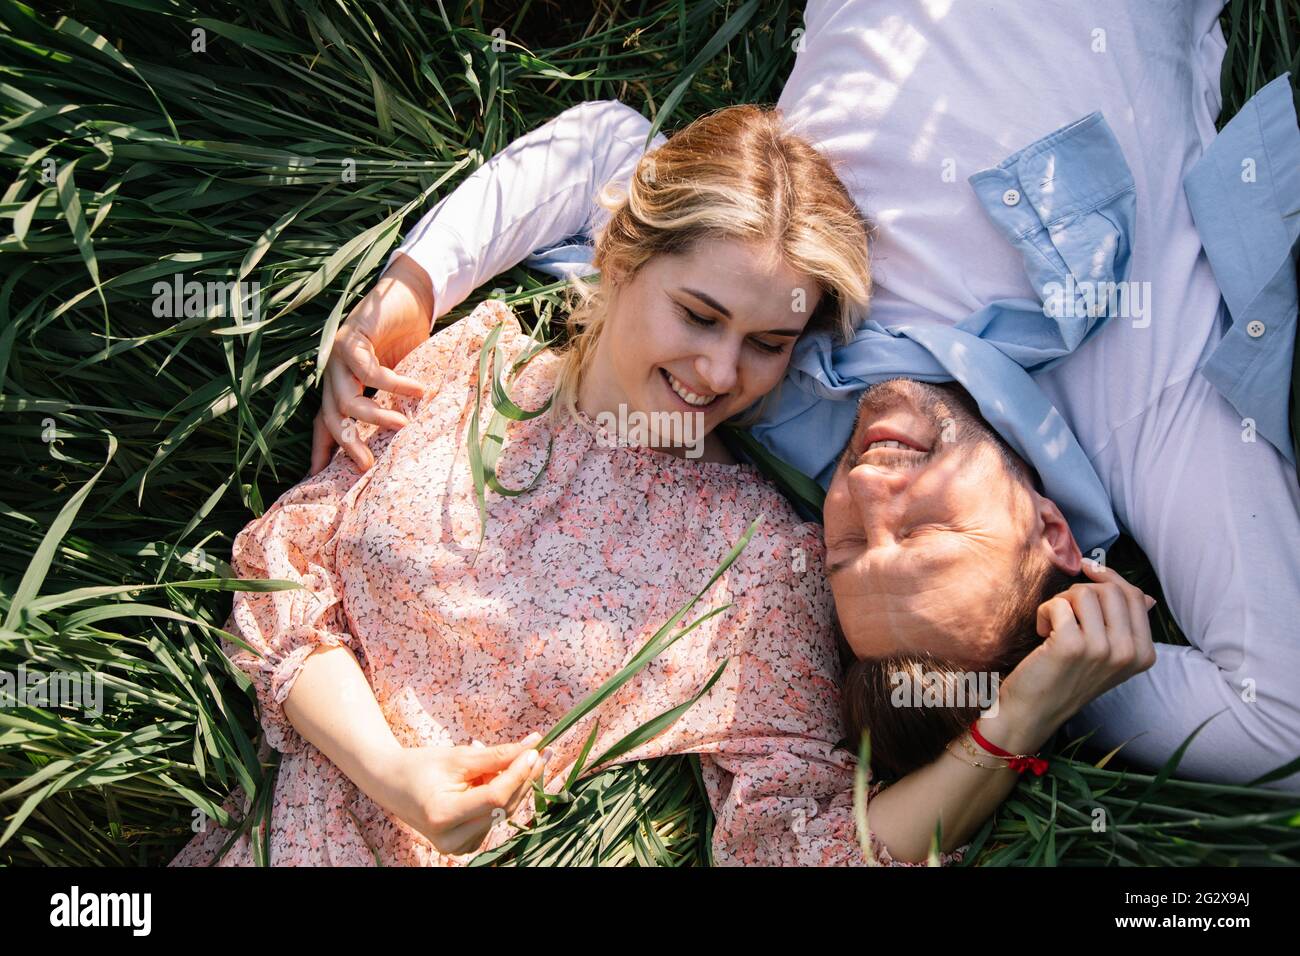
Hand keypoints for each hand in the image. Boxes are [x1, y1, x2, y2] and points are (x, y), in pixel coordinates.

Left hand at [310, 253, 434, 475]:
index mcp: (341, 385)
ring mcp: (338, 355)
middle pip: (330, 417)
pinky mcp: (351, 338)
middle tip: (365, 466)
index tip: (319, 480)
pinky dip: (395, 384)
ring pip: (346, 398)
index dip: (322, 451)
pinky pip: (370, 372)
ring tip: (401, 424)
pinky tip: (418, 389)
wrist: (410, 296)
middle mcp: (332, 373)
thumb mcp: (399, 380)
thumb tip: (408, 438)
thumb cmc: (407, 340)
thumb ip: (393, 403)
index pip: (325, 422)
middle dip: (347, 443)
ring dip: (374, 416)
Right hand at [376, 732, 549, 855]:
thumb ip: (496, 756)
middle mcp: (451, 839)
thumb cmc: (420, 766)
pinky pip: (494, 819)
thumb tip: (532, 747)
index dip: (518, 774)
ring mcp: (458, 847)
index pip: (495, 798)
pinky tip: (501, 776)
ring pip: (502, 814)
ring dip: (516, 785)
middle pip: (503, 808)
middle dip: (524, 778)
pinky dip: (503, 796)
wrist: (390, 784)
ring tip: (519, 758)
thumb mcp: (457, 757)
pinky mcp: (465, 845)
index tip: (535, 751)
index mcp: (443, 815)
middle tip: (540, 752)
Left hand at [995, 562, 1156, 750]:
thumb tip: (1148, 597)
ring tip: (1054, 627)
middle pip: (1110, 590)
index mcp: (1144, 654)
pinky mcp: (1072, 646)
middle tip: (1065, 614)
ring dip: (1061, 602)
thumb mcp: (1109, 655)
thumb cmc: (1067, 677)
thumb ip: (1128, 626)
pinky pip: (1058, 604)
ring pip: (1084, 592)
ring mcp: (1102, 650)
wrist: (1034, 711)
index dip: (1109, 576)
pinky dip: (1044, 613)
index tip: (1088, 569)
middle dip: (1081, 592)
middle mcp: (1128, 653)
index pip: (1135, 596)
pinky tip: (1042, 634)